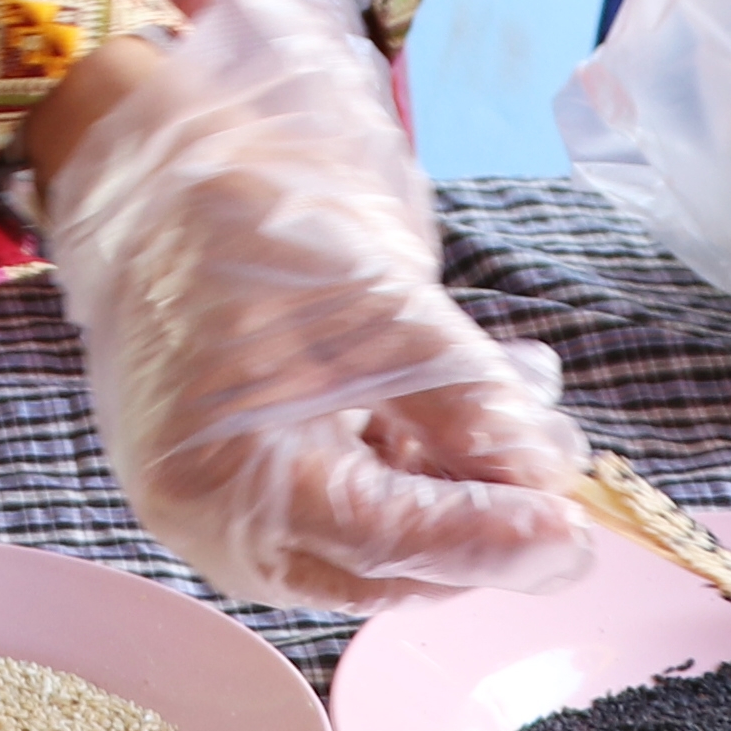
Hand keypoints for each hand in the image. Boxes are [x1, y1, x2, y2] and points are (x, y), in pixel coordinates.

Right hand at [26, 0, 596, 613]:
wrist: (158, 172)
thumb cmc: (250, 225)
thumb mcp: (384, 310)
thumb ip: (470, 406)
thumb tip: (544, 482)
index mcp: (226, 479)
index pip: (385, 539)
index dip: (489, 538)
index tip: (572, 534)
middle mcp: (216, 519)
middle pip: (383, 558)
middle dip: (481, 512)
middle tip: (559, 469)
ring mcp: (225, 504)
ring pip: (374, 531)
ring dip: (457, 476)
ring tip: (520, 396)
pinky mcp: (246, 476)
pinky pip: (347, 493)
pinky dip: (413, 454)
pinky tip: (469, 392)